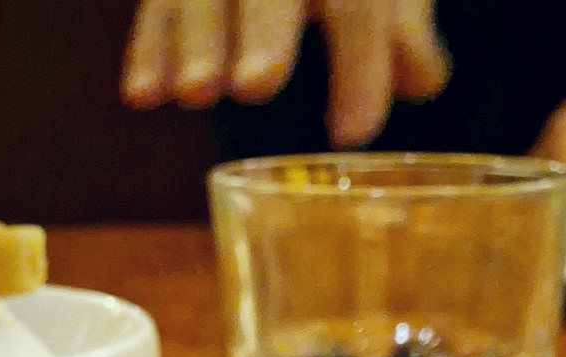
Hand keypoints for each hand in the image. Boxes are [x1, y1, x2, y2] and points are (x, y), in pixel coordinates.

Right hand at [120, 0, 449, 146]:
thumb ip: (403, 28)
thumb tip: (423, 81)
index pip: (354, 5)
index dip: (358, 68)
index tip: (352, 134)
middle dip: (264, 32)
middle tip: (256, 84)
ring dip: (191, 42)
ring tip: (193, 95)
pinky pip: (156, 1)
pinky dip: (147, 48)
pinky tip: (142, 97)